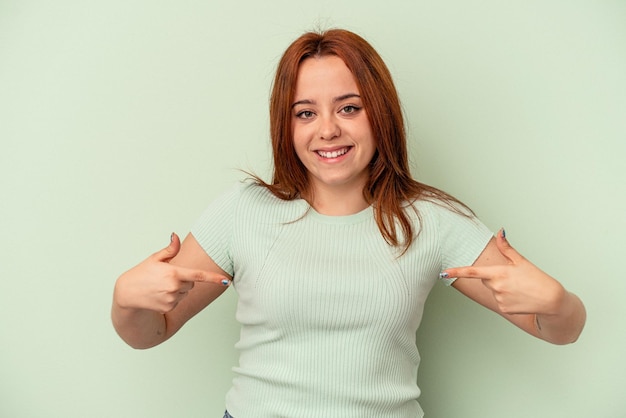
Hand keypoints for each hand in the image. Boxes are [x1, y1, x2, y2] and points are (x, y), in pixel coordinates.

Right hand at [114, 233, 229, 313]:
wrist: (127, 293)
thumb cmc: (142, 273)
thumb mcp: (155, 258)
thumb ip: (170, 249)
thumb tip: (176, 236)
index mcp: (173, 272)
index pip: (198, 275)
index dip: (214, 278)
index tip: (226, 281)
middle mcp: (174, 287)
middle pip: (191, 283)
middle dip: (183, 279)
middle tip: (166, 278)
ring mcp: (172, 298)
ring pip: (185, 292)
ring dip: (178, 290)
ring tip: (160, 287)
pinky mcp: (168, 307)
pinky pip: (178, 301)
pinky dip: (172, 298)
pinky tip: (159, 295)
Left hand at [442, 229, 565, 315]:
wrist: (551, 300)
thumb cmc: (538, 278)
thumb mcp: (521, 261)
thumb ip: (507, 247)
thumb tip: (501, 231)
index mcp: (499, 272)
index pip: (472, 272)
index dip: (456, 271)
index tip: (443, 272)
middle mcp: (496, 286)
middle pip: (485, 279)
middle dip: (494, 276)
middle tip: (512, 278)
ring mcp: (499, 298)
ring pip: (492, 290)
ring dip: (501, 288)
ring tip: (519, 288)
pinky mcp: (503, 309)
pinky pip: (499, 301)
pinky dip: (507, 298)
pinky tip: (519, 298)